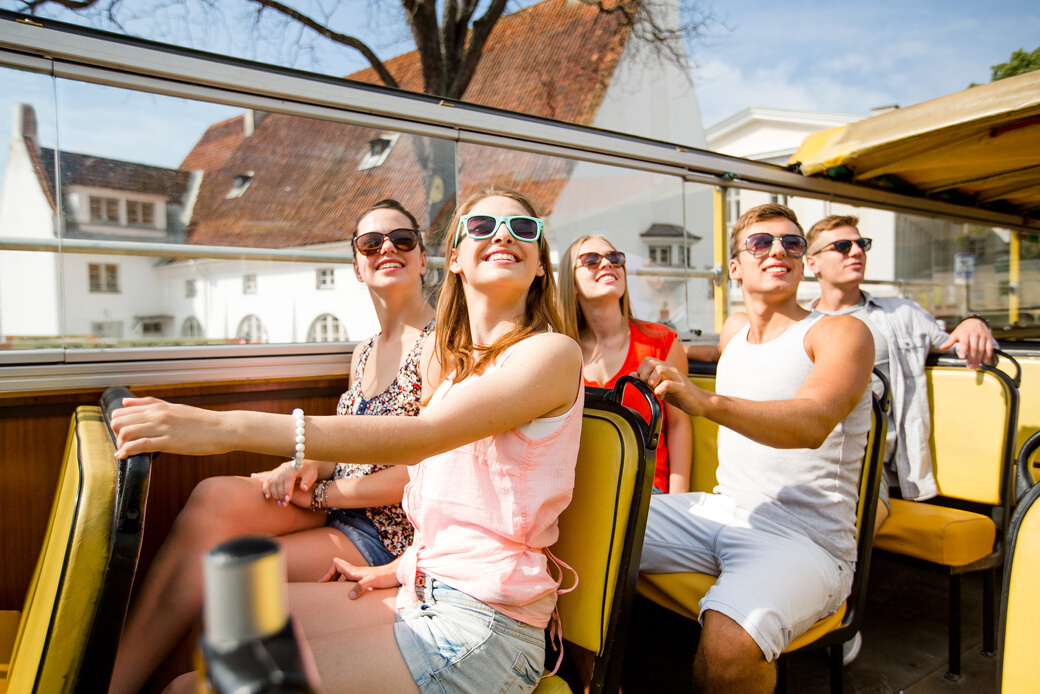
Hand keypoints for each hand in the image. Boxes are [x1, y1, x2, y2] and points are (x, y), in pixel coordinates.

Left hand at [111, 397, 228, 457]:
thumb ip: (149, 404)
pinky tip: (123, 456)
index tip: (124, 434)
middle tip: (124, 444)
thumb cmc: (201, 421)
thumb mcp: (174, 408)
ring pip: (126, 432)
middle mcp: (157, 415)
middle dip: (115, 435)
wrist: (223, 429)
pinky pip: (140, 445)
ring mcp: (162, 428)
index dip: (117, 424)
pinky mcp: (168, 442)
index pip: (122, 411)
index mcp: (158, 407)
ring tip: (126, 452)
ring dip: (120, 444)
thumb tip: (125, 401)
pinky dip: (127, 451)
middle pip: (119, 421)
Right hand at [253, 460, 317, 506]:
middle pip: (278, 482)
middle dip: (280, 495)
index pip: (288, 479)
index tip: (287, 500)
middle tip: (283, 505)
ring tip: (278, 503)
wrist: (305, 464)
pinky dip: (266, 489)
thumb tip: (303, 488)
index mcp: (293, 468)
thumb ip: (308, 482)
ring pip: (271, 482)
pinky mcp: (274, 473)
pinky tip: (267, 497)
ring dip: (273, 494)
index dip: (287, 490)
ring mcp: (278, 470)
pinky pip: (267, 480)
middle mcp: (284, 468)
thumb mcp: (312, 475)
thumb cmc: (309, 471)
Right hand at [319, 558, 400, 598]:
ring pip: (342, 575)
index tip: (322, 583)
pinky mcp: (364, 581)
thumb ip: (361, 587)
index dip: (327, 572)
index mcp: (354, 571)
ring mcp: (359, 576)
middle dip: (328, 577)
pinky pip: (348, 582)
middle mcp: (355, 572)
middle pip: (336, 569)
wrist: (397, 574)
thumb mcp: (372, 582)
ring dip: (335, 581)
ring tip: (330, 593)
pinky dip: (343, 586)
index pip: (336, 564)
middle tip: (323, 588)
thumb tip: (349, 596)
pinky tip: (345, 596)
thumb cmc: (385, 577)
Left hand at [636, 357, 706, 416]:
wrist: (700, 402)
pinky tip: (662, 396)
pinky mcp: (682, 387)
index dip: (641, 372)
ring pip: (659, 370)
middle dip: (644, 376)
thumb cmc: (679, 395)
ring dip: (652, 382)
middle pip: (650, 362)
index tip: (645, 384)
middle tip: (649, 387)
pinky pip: (668, 384)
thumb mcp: (661, 386)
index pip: (646, 360)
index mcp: (665, 367)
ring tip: (656, 391)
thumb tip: (632, 374)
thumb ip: (647, 380)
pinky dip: (660, 390)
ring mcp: (677, 377)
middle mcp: (670, 369)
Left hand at [940, 317, 994, 368]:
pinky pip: (989, 348)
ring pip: (982, 349)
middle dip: (972, 359)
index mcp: (965, 333)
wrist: (976, 321)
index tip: (962, 357)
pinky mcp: (989, 338)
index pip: (964, 343)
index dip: (963, 350)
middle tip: (969, 367)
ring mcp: (982, 336)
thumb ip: (949, 342)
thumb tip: (941, 348)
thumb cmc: (964, 329)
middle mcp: (974, 335)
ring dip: (979, 359)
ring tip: (975, 366)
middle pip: (974, 348)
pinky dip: (987, 355)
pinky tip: (984, 361)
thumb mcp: (955, 334)